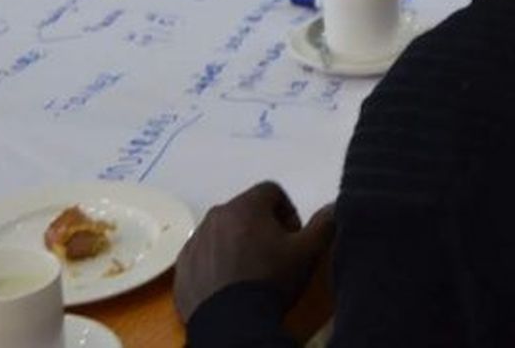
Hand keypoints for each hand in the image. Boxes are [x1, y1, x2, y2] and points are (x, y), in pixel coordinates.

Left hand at [173, 181, 334, 323]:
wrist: (231, 324)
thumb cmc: (271, 280)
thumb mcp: (307, 253)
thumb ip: (324, 224)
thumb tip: (333, 206)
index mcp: (245, 206)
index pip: (271, 191)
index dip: (287, 211)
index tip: (293, 237)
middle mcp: (215, 216)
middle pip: (244, 210)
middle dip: (261, 226)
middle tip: (274, 254)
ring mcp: (194, 241)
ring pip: (222, 232)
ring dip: (237, 243)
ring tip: (250, 271)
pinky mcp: (181, 267)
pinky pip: (203, 254)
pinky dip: (217, 262)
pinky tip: (229, 284)